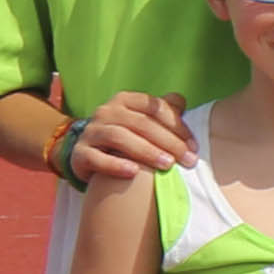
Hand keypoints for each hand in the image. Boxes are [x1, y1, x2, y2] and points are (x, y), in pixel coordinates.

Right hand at [64, 91, 193, 188]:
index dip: (177, 125)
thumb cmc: (126, 137)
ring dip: (146, 151)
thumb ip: (162, 111)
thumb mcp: (143, 121)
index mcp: (125, 101)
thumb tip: (181, 101)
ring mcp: (91, 132)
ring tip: (167, 165)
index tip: (194, 146)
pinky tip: (133, 173)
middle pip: (140, 123)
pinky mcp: (79, 153)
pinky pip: (96, 158)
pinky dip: (115, 164)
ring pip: (119, 137)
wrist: (88, 154)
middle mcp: (106, 112)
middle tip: (187, 160)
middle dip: (168, 141)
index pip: (154, 107)